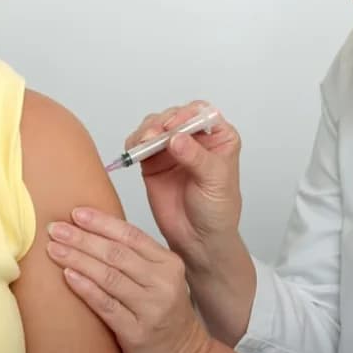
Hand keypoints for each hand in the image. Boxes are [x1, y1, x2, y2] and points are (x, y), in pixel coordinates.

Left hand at [45, 208, 239, 352]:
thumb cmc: (166, 317)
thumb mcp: (161, 280)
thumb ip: (136, 258)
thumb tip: (92, 233)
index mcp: (169, 264)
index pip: (131, 235)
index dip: (101, 222)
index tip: (76, 213)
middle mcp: (162, 283)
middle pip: (116, 253)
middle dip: (82, 238)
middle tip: (55, 228)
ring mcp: (151, 308)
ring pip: (108, 276)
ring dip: (77, 259)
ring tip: (54, 249)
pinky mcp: (137, 332)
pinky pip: (106, 305)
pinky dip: (85, 288)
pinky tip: (68, 276)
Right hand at [127, 101, 243, 266]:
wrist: (198, 240)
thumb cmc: (217, 211)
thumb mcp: (215, 181)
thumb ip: (197, 158)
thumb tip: (177, 139)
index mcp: (219, 138)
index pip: (202, 113)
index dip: (186, 114)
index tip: (174, 128)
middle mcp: (195, 139)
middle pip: (175, 115)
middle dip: (162, 122)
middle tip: (153, 136)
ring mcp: (172, 149)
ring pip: (155, 126)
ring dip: (146, 131)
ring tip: (143, 144)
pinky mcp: (153, 161)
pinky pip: (140, 143)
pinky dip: (134, 143)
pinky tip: (134, 150)